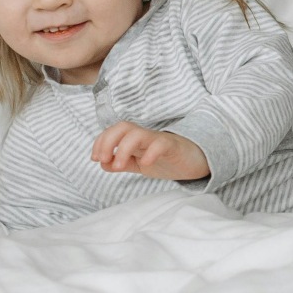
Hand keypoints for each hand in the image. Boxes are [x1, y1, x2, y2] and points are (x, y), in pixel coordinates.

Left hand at [91, 122, 208, 180]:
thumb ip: (123, 163)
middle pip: (123, 126)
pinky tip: (145, 163)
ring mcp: (160, 140)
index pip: (113, 132)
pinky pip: (161, 145)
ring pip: (138, 134)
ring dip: (123, 148)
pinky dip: (151, 153)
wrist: (197, 161)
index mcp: (136, 140)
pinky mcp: (174, 147)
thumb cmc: (167, 160)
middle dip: (108, 140)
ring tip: (119, 165)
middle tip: (102, 159)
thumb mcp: (140, 164)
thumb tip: (103, 164)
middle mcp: (146, 137)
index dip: (100, 142)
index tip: (95, 158)